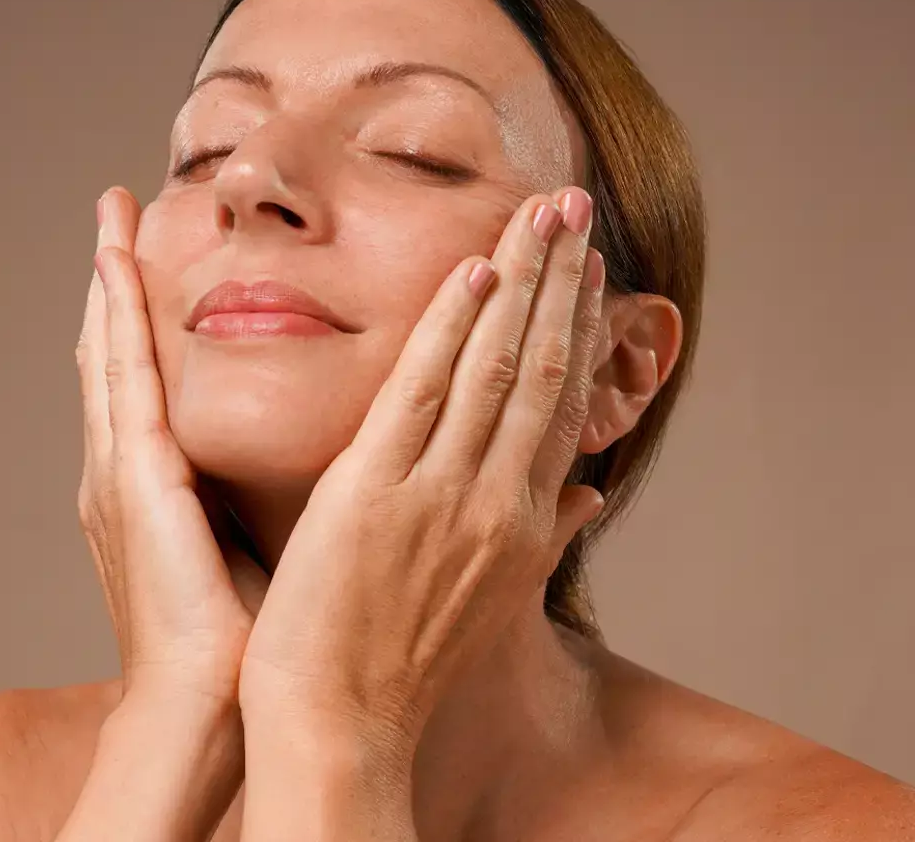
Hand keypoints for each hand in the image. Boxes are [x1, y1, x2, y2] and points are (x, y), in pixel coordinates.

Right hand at [76, 186, 268, 707]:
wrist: (204, 700)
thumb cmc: (237, 627)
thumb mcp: (243, 535)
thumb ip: (252, 484)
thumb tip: (304, 447)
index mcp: (152, 479)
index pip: (144, 377)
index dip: (140, 316)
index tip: (146, 258)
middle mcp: (125, 463)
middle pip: (118, 350)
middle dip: (115, 281)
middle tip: (115, 211)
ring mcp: (120, 468)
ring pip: (113, 350)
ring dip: (111, 280)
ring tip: (108, 216)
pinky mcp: (133, 477)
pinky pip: (125, 378)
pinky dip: (117, 319)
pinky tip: (114, 267)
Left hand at [238, 186, 605, 747]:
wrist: (341, 723)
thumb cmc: (407, 658)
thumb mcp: (495, 596)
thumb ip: (548, 534)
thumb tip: (589, 491)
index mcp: (525, 521)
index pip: (563, 403)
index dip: (580, 328)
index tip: (590, 271)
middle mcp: (498, 499)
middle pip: (542, 368)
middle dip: (562, 282)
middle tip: (576, 208)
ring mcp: (440, 492)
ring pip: (496, 367)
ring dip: (522, 282)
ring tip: (542, 214)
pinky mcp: (374, 490)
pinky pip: (421, 393)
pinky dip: (450, 328)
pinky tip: (471, 272)